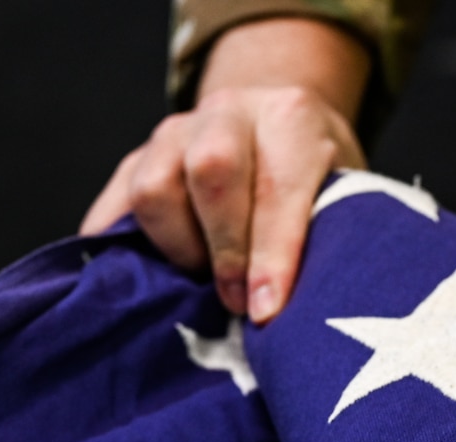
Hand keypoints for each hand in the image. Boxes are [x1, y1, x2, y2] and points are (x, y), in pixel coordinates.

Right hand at [81, 18, 368, 322]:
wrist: (275, 130)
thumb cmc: (316, 182)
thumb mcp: (342, 196)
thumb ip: (325, 235)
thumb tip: (291, 313)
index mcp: (291, 118)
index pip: (278, 186)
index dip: (270, 255)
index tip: (264, 311)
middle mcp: (230, 113)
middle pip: (210, 170)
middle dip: (223, 249)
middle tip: (235, 301)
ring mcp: (175, 132)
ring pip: (154, 188)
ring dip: (177, 247)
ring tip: (204, 277)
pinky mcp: (136, 159)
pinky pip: (114, 208)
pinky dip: (121, 249)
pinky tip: (141, 282)